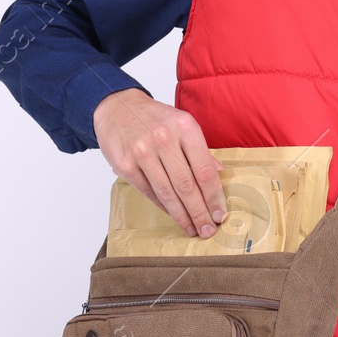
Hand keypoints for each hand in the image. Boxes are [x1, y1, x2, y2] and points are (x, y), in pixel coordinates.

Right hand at [92, 88, 226, 237]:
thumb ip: (200, 150)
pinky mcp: (125, 164)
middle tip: (208, 230)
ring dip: (182, 215)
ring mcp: (142, 152)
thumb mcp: (182, 125)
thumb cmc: (155, 119)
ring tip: (192, 229)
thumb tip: (220, 174)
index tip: (220, 214)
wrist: (117, 107)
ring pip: (167, 192)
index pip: (204, 170)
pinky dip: (163, 206)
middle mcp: (164, 139)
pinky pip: (149, 191)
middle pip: (187, 185)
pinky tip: (174, 215)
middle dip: (200, 212)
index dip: (214, 196)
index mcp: (185, 127)